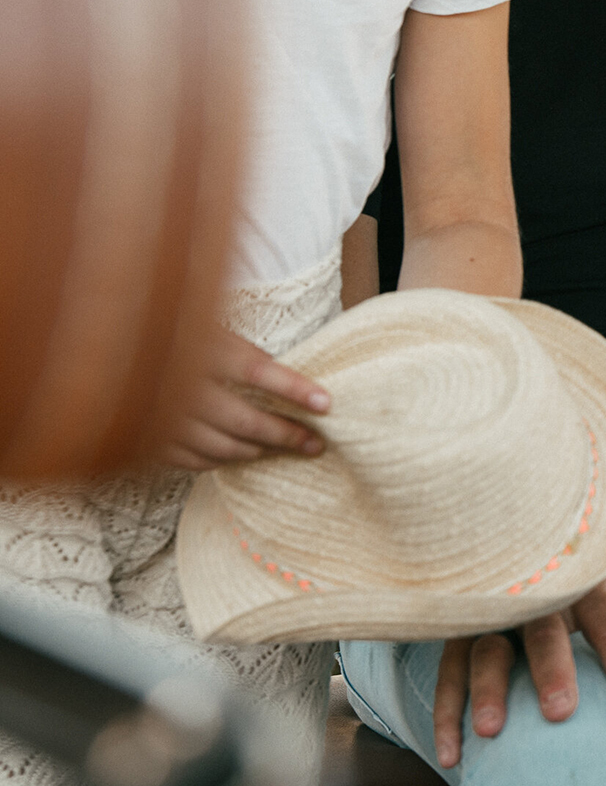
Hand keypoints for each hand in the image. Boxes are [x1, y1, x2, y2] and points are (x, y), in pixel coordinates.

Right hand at [153, 326, 330, 469]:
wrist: (98, 345)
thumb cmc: (162, 331)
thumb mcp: (202, 325)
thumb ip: (238, 349)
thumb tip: (286, 369)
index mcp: (197, 349)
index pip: (257, 371)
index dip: (294, 389)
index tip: (326, 404)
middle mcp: (180, 387)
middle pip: (245, 420)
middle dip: (287, 434)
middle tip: (316, 442)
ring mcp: (161, 418)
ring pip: (223, 447)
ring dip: (260, 450)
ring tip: (288, 448)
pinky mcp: (146, 441)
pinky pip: (194, 460)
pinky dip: (223, 460)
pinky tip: (244, 454)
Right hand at [431, 571, 605, 768]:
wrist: (529, 542)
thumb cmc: (586, 586)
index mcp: (587, 585)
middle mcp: (537, 594)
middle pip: (545, 629)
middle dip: (552, 668)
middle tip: (560, 714)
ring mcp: (493, 611)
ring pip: (486, 647)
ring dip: (486, 688)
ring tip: (491, 732)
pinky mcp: (459, 631)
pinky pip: (447, 672)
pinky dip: (446, 713)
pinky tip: (452, 755)